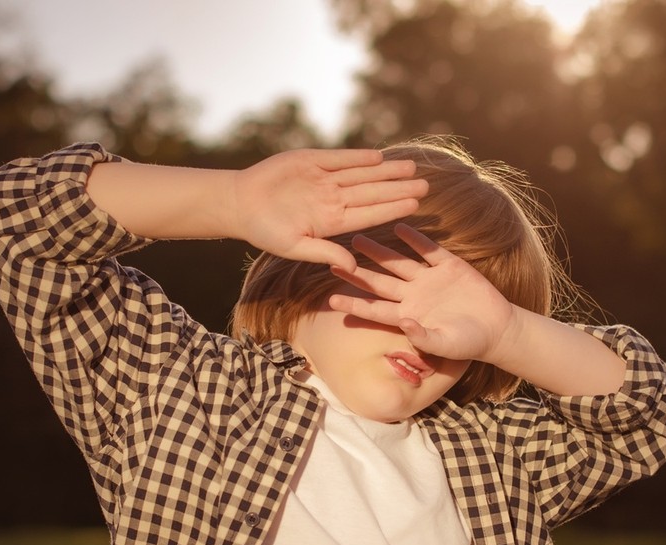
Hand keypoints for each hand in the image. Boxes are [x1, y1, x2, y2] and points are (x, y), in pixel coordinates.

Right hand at [231, 150, 427, 269]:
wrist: (239, 203)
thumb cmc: (265, 230)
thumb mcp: (295, 247)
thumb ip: (324, 252)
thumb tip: (352, 265)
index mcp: (332, 222)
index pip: (370, 214)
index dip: (392, 208)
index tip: (415, 205)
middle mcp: (332, 199)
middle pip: (372, 193)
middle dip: (398, 188)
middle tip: (426, 185)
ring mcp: (323, 179)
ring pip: (361, 174)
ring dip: (386, 170)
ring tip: (410, 167)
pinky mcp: (310, 161)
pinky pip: (339, 159)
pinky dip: (358, 157)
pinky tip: (379, 156)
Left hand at [327, 224, 520, 363]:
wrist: (497, 329)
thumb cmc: (468, 343)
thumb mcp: (446, 344)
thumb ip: (424, 337)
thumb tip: (403, 323)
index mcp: (408, 316)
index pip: (375, 309)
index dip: (354, 305)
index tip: (331, 301)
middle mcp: (413, 296)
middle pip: (379, 282)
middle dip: (357, 273)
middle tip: (332, 262)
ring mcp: (429, 279)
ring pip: (398, 262)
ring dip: (378, 251)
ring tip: (357, 239)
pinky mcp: (449, 266)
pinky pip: (429, 249)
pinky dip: (415, 238)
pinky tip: (400, 226)